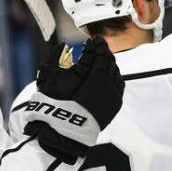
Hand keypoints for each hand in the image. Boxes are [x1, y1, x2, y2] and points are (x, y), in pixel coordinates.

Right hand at [23, 36, 124, 162]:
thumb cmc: (55, 106)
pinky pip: (119, 86)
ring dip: (111, 65)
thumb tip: (62, 46)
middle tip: (99, 46)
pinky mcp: (115, 106)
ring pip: (117, 74)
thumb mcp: (52, 81)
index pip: (102, 56)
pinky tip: (108, 75)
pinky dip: (115, 77)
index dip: (100, 45)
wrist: (66, 132)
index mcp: (96, 78)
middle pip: (111, 63)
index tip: (96, 39)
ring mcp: (114, 97)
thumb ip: (58, 61)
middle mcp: (109, 86)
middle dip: (106, 53)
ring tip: (103, 59)